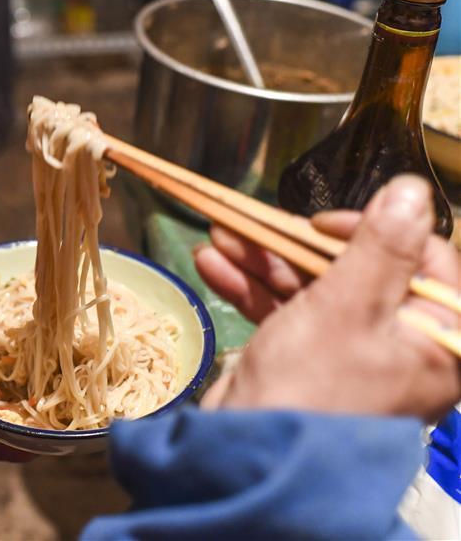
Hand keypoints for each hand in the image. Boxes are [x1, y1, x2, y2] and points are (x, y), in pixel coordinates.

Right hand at [195, 175, 460, 420]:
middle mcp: (402, 343)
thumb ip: (382, 247)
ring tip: (218, 235)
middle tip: (253, 222)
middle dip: (294, 244)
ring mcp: (352, 353)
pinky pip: (288, 313)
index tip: (320, 223)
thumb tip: (414, 190)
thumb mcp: (348, 307)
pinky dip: (252, 289)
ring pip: (314, 288)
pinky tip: (212, 265)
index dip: (371, 231)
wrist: (252, 459)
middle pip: (358, 270)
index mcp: (436, 336)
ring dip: (262, 261)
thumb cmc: (313, 385)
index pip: (422, 260)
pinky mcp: (309, 360)